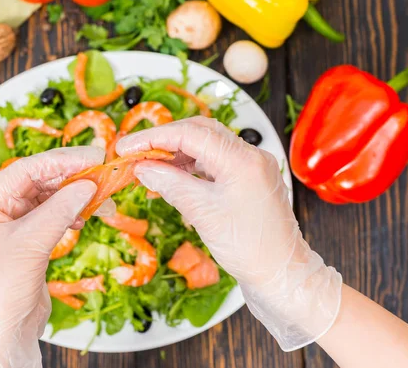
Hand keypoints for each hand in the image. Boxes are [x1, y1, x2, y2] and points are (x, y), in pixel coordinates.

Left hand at [0, 147, 104, 367]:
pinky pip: (54, 216)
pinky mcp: (31, 242)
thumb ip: (59, 210)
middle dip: (70, 176)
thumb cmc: (0, 290)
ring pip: (49, 198)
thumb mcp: (30, 244)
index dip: (59, 160)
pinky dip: (72, 213)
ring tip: (100, 197)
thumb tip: (87, 185)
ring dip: (75, 195)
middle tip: (101, 171)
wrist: (2, 333)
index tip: (90, 157)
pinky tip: (85, 216)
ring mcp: (16, 227)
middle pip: (38, 181)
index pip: (25, 170)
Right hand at [117, 117, 341, 351]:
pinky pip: (213, 162)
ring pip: (205, 145)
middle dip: (163, 140)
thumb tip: (142, 167)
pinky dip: (189, 166)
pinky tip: (169, 176)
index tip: (126, 147)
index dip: (153, 138)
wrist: (280, 274)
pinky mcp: (247, 178)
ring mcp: (251, 166)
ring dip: (175, 153)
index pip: (191, 133)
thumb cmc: (249, 249)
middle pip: (199, 132)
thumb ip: (170, 184)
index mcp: (243, 160)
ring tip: (147, 166)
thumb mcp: (203, 214)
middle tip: (133, 152)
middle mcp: (250, 156)